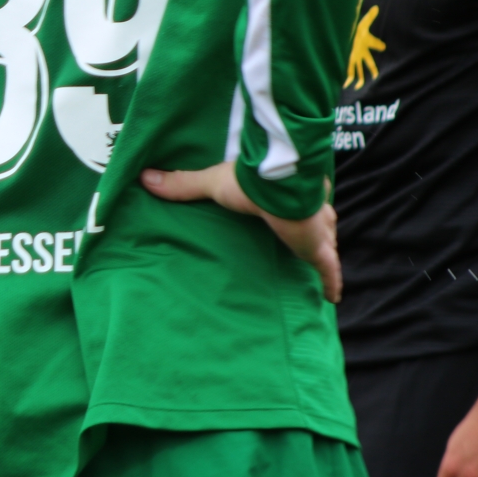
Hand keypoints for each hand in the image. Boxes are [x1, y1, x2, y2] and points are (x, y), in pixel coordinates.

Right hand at [140, 162, 341, 301]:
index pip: (289, 202)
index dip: (291, 210)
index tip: (289, 216)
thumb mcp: (212, 183)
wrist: (277, 187)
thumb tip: (146, 178)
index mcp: (280, 196)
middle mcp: (304, 212)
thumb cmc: (249, 181)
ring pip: (325, 244)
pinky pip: (328, 271)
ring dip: (323, 254)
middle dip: (313, 232)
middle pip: (314, 225)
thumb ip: (183, 185)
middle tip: (305, 243)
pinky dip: (331, 284)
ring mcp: (315, 232)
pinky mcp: (318, 250)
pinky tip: (331, 299)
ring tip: (317, 269)